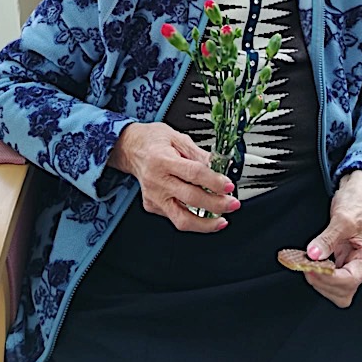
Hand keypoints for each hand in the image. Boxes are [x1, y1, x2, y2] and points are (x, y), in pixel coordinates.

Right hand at [107, 122, 239, 232]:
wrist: (129, 148)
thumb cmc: (153, 140)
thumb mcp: (177, 138)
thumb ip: (199, 154)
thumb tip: (220, 165)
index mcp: (163, 160)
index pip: (193, 174)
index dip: (214, 181)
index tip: (228, 186)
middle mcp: (157, 181)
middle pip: (191, 198)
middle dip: (216, 204)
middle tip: (232, 204)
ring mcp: (153, 196)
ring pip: (181, 219)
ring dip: (205, 224)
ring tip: (221, 220)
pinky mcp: (152, 206)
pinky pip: (175, 217)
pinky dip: (192, 218)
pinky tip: (203, 214)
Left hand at [304, 170, 361, 306]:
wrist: (359, 192)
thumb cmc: (358, 201)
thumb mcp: (343, 218)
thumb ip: (327, 238)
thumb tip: (313, 255)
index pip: (351, 279)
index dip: (328, 277)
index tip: (310, 268)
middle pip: (345, 291)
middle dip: (324, 282)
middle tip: (306, 266)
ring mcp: (356, 264)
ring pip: (339, 289)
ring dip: (321, 280)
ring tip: (307, 264)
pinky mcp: (346, 261)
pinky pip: (333, 277)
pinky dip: (320, 274)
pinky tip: (311, 264)